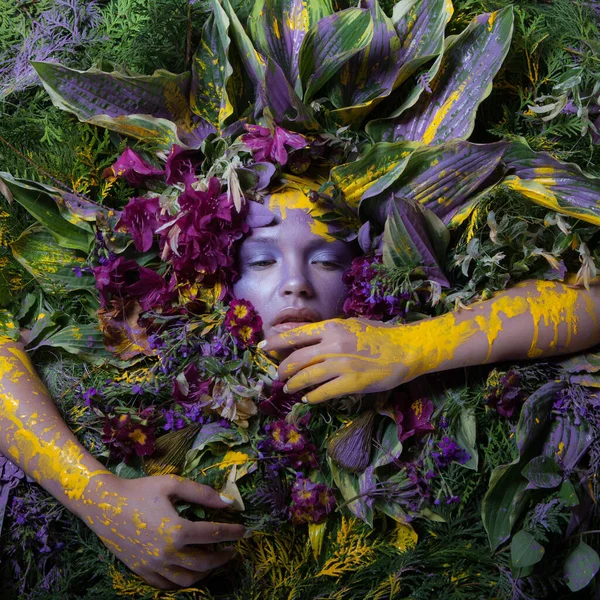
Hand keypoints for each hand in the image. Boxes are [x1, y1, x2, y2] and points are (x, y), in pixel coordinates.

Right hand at [80, 473, 246, 588]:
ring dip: (206, 573)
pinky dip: (183, 581)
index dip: (232, 532)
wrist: (104, 504)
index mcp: (178, 530)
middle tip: (232, 549)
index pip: (214, 535)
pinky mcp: (142, 572)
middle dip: (223, 557)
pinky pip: (168, 586)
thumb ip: (202, 493)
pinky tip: (189, 570)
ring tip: (213, 561)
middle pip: (205, 563)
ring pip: (188, 579)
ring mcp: (154, 566)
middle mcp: (168, 554)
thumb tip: (228, 502)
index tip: (243, 530)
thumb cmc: (140, 490)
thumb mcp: (173, 484)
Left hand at [260, 318, 424, 403]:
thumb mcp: (351, 324)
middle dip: (283, 369)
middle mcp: (333, 345)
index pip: (296, 335)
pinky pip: (323, 392)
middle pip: (297, 359)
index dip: (277, 342)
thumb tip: (304, 334)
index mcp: (332, 328)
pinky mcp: (351, 383)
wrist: (406, 349)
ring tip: (289, 388)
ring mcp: (342, 365)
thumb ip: (328, 330)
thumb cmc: (380, 335)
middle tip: (278, 376)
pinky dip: (311, 396)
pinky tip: (307, 399)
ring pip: (307, 377)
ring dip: (294, 385)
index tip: (263, 347)